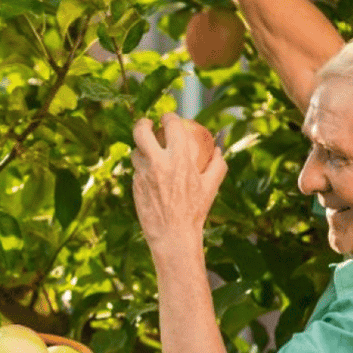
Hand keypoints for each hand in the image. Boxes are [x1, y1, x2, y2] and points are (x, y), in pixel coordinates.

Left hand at [130, 114, 228, 251]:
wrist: (173, 235)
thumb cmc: (195, 211)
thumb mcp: (211, 187)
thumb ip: (217, 164)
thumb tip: (218, 148)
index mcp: (179, 158)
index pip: (170, 125)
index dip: (168, 117)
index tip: (168, 118)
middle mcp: (157, 163)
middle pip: (141, 131)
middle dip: (143, 123)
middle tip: (147, 124)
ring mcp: (142, 174)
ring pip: (135, 152)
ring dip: (142, 149)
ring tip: (150, 153)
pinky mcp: (134, 186)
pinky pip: (136, 171)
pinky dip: (142, 170)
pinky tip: (151, 176)